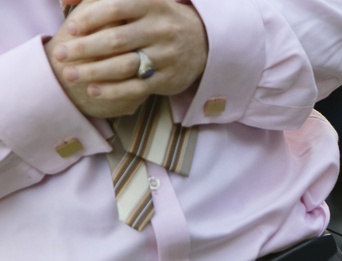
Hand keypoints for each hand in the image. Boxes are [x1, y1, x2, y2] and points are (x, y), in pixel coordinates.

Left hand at [48, 0, 207, 116]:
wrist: (202, 42)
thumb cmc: (158, 18)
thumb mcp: (141, 0)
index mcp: (152, 4)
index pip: (114, 8)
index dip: (89, 19)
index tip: (70, 29)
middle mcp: (161, 29)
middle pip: (116, 40)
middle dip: (84, 49)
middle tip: (60, 55)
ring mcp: (167, 55)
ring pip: (125, 66)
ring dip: (94, 72)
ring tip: (70, 75)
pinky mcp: (169, 79)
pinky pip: (137, 88)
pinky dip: (113, 91)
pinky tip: (93, 90)